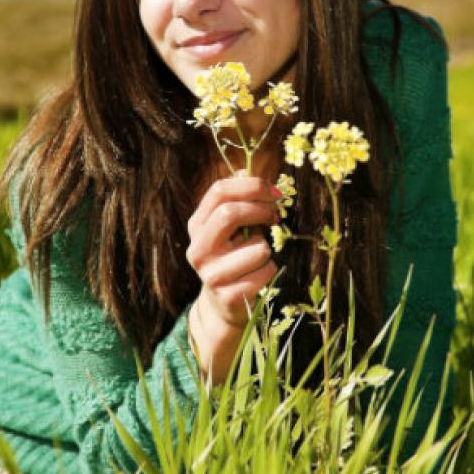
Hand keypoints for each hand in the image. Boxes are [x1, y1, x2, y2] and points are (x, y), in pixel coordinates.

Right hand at [186, 172, 279, 384]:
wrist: (224, 305)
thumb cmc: (233, 257)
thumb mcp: (230, 228)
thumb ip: (237, 199)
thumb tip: (247, 168)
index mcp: (197, 225)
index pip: (219, 191)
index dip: (251, 185)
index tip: (274, 192)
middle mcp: (198, 249)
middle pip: (230, 213)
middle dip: (261, 210)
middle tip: (275, 216)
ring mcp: (210, 274)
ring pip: (258, 248)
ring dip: (268, 249)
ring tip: (259, 257)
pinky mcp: (228, 295)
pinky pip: (265, 272)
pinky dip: (270, 271)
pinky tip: (259, 276)